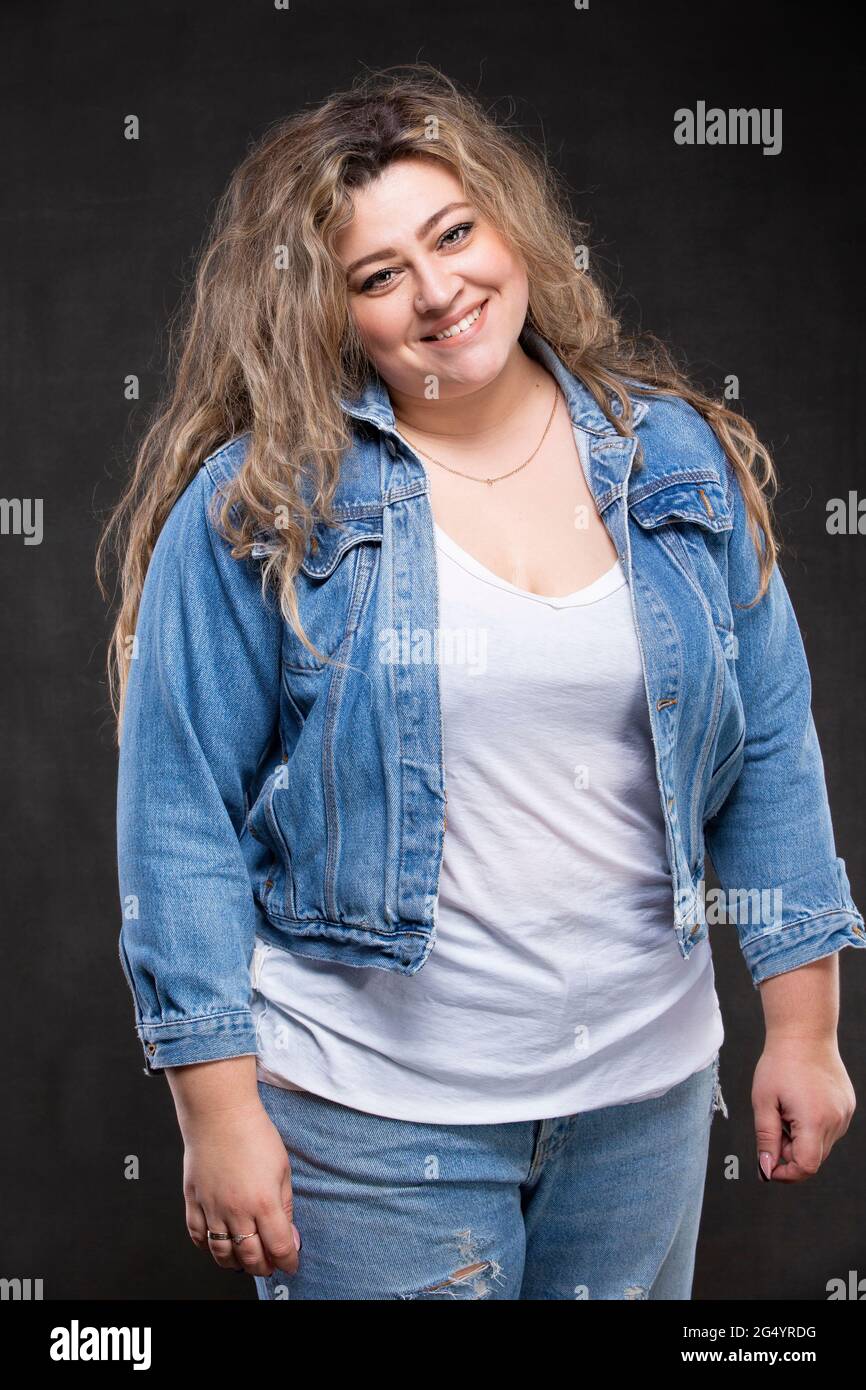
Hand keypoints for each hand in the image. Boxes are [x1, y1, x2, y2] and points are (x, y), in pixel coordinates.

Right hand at [181, 1097, 301, 1276]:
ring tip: (245, 1261)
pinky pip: (197, 1235)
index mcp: (264, 1202)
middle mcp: (236, 1211)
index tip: (291, 1264)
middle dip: (263, 1267)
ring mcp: (212, 1208)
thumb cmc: (254, 1134)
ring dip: (236, 1264)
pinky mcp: (193, 1201)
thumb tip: (290, 1236)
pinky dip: (207, 1247)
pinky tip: (217, 1245)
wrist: (220, 1114)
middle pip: (250, 1256)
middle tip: (269, 1264)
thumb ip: (286, 1206)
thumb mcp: (282, 1169)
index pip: (279, 1246)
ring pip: (222, 1253)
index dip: (288, 1261)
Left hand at [752, 1036, 854, 1182]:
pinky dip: (813, 1127)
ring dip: (802, 1139)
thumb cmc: (780, 1064)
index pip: (806, 1166)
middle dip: (790, 1153)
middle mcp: (836, 1120)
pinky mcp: (848, 1107)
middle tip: (774, 1126)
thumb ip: (766, 1139)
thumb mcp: (763, 1101)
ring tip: (787, 1111)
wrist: (804, 1034)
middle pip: (814, 1158)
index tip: (769, 1166)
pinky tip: (801, 1104)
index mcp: (815, 1120)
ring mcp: (845, 1114)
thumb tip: (766, 1168)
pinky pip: (830, 1129)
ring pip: (822, 1145)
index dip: (786, 1173)